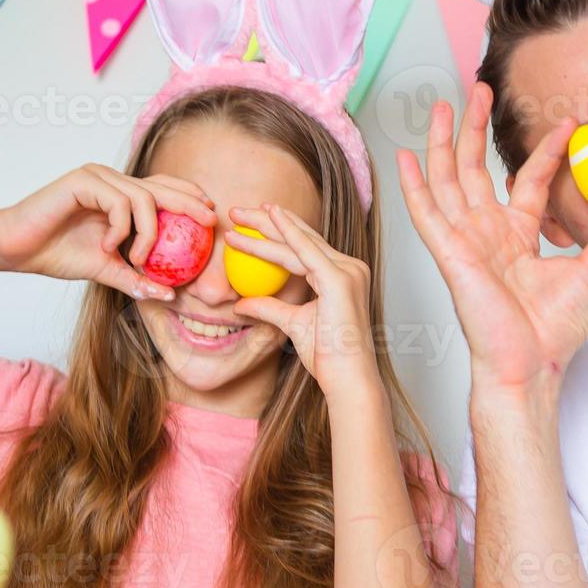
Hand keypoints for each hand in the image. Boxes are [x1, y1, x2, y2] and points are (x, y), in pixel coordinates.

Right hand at [0, 163, 215, 297]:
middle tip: (209, 223)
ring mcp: (98, 177)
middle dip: (191, 203)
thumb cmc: (57, 254)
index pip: (163, 189)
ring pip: (144, 198)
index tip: (211, 217)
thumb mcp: (107, 270)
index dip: (190, 198)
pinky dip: (122, 228)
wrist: (16, 249)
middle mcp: (112, 181)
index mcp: (119, 195)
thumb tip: (169, 295)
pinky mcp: (83, 180)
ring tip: (138, 258)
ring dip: (148, 233)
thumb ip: (137, 278)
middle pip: (162, 186)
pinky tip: (109, 246)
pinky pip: (120, 202)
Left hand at [224, 203, 380, 400]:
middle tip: (238, 209)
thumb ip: (269, 308)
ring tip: (238, 215)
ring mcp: (347, 272)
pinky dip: (287, 233)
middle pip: (302, 237)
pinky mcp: (340, 280)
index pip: (305, 246)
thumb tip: (240, 304)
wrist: (347, 378)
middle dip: (267, 221)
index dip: (279, 230)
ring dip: (266, 227)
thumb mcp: (292, 324)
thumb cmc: (328, 357)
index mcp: (342, 276)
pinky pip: (307, 252)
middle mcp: (349, 268)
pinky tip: (269, 218)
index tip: (253, 219)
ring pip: (298, 243)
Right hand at [396, 85, 587, 394]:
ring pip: (448, 181)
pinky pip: (426, 214)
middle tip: (480, 90)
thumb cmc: (551, 333)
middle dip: (475, 129)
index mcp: (517, 239)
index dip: (544, 152)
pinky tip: (406, 155)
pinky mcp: (449, 254)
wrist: (530, 365)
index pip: (528, 183)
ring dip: (443, 142)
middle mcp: (487, 235)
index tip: (565, 123)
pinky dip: (415, 184)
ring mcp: (465, 242)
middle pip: (476, 170)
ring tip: (442, 104)